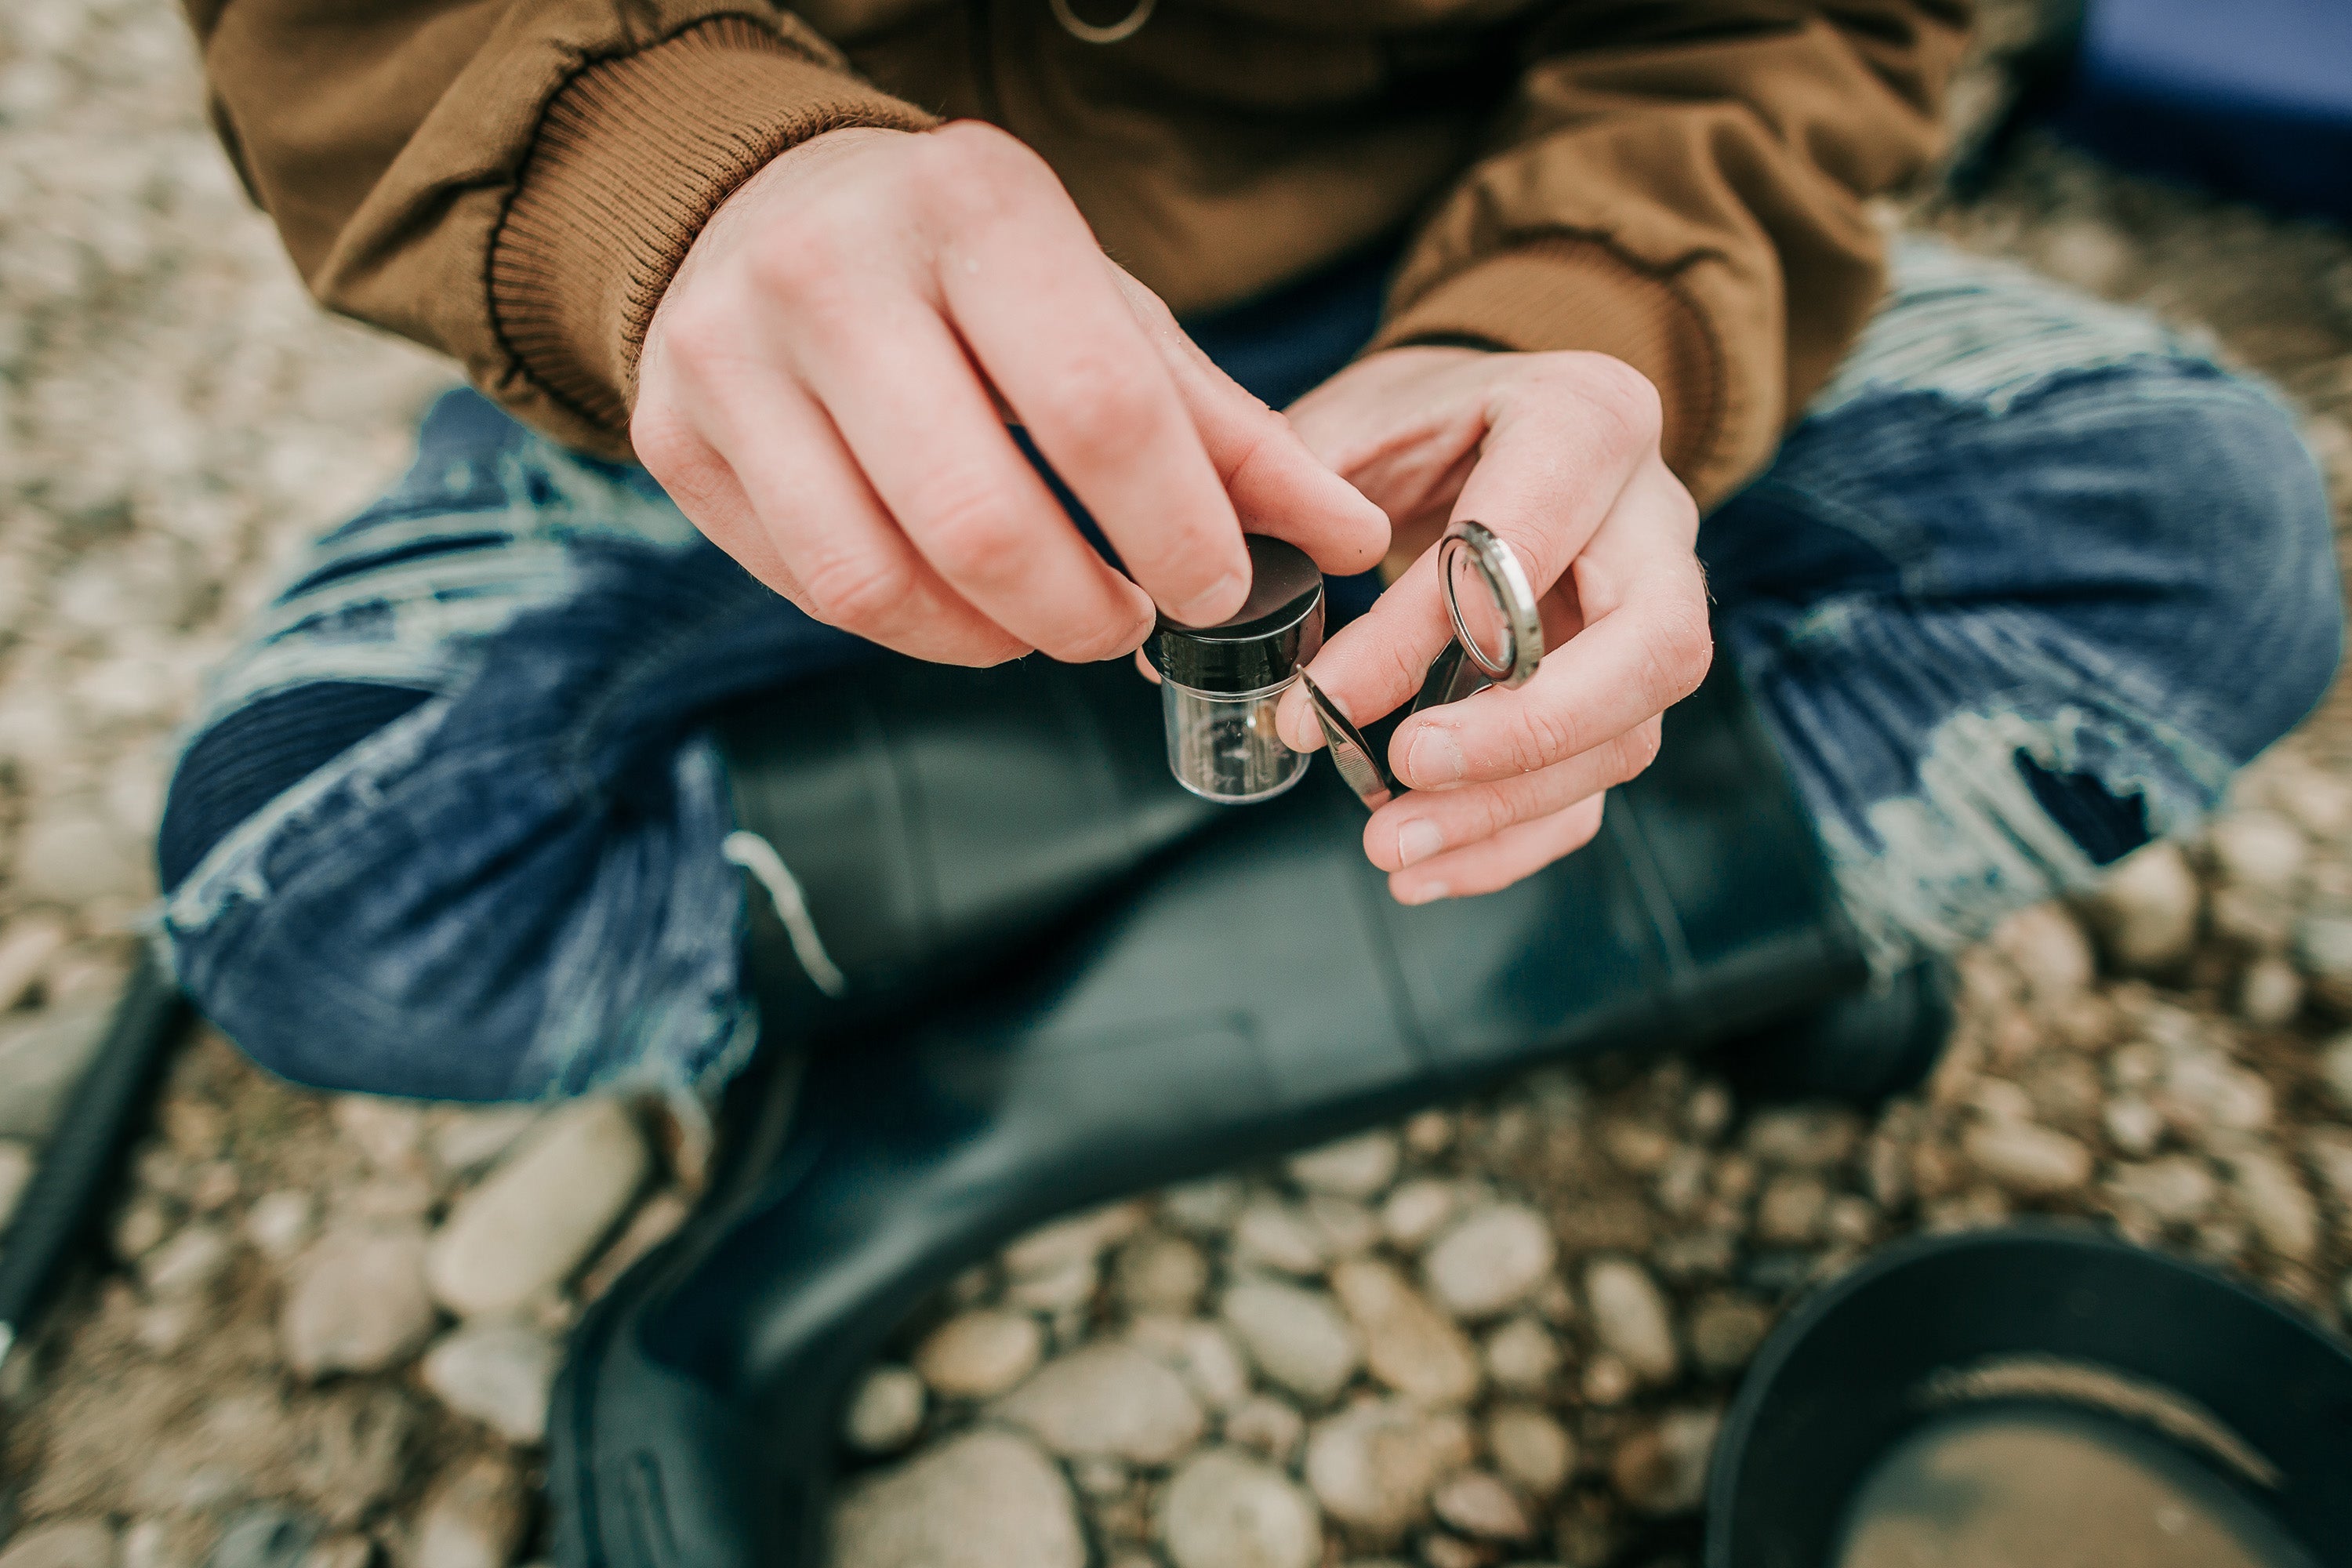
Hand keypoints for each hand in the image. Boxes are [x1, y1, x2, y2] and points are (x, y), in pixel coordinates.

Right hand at [632, 123, 1387, 665]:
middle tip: (1124, 622)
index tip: (1216, 590)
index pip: (1099, 408)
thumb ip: (1229, 432)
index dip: (1176, 532)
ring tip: (1043, 620)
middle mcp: (831, 268)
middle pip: (981, 519)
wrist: (772, 211)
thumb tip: (1352, 539)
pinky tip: (954, 599)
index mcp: (972, 205)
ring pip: (877, 581)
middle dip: (1084, 612)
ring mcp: (729, 352)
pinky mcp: (674, 435)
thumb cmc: (974, 272)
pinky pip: (810, 592)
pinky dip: (909, 628)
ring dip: (992, 640)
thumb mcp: (1108, 314)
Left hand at [1275, 347, 1710, 903]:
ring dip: (1508, 809)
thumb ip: (1294, 506)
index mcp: (1587, 419)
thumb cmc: (1420, 420)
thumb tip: (1205, 635)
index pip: (1519, 546)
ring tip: (1390, 846)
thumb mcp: (1350, 419)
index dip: (1417, 639)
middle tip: (1407, 774)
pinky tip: (1427, 867)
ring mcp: (1659, 609)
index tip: (1316, 707)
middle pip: (1652, 650)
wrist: (1489, 422)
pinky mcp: (1631, 686)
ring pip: (1630, 735)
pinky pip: (1599, 782)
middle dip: (1526, 734)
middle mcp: (1653, 517)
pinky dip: (1515, 838)